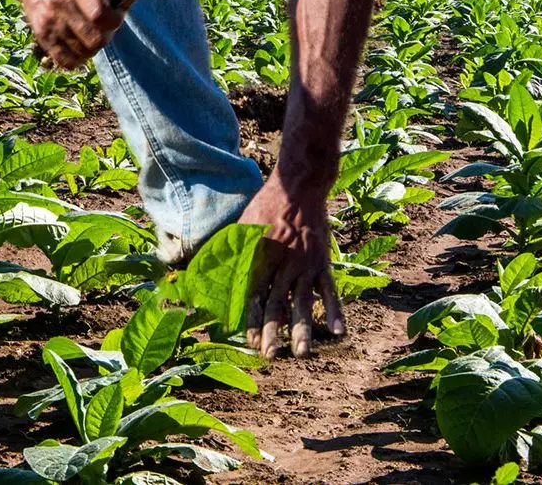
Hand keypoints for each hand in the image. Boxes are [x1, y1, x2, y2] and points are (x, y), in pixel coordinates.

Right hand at [9, 0, 124, 69]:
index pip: (101, 16)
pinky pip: (65, 60)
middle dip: (107, 36)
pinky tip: (80, 46)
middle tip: (106, 27)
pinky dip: (77, 58)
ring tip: (93, 34)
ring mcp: (49, 21)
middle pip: (95, 40)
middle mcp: (61, 3)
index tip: (116, 14)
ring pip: (83, 53)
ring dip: (93, 47)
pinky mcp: (41, 34)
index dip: (115, 20)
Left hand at [242, 176, 345, 358]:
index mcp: (260, 255)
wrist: (299, 186)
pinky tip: (337, 331)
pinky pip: (330, 290)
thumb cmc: (265, 207)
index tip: (248, 341)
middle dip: (272, 330)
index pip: (253, 293)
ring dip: (302, 328)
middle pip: (276, 301)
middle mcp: (282, 262)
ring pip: (303, 301)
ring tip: (301, 353)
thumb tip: (204, 276)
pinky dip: (334, 311)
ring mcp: (305, 263)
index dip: (250, 318)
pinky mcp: (323, 261)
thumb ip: (227, 253)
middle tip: (270, 355)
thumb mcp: (241, 227)